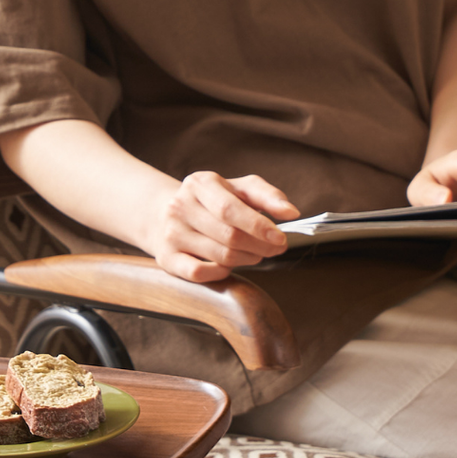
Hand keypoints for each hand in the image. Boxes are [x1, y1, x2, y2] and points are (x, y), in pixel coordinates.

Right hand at [138, 170, 298, 281]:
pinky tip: (229, 264)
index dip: (258, 226)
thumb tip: (292, 212)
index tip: (280, 238)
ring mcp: (171, 234)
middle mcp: (180, 207)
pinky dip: (221, 272)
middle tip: (274, 249)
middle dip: (259, 246)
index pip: (230, 209)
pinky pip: (200, 273)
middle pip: (228, 236)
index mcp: (200, 184)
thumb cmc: (212, 202)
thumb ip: (267, 196)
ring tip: (255, 254)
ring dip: (246, 259)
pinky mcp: (167, 258)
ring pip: (219, 256)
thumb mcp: (238, 189)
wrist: (164, 214)